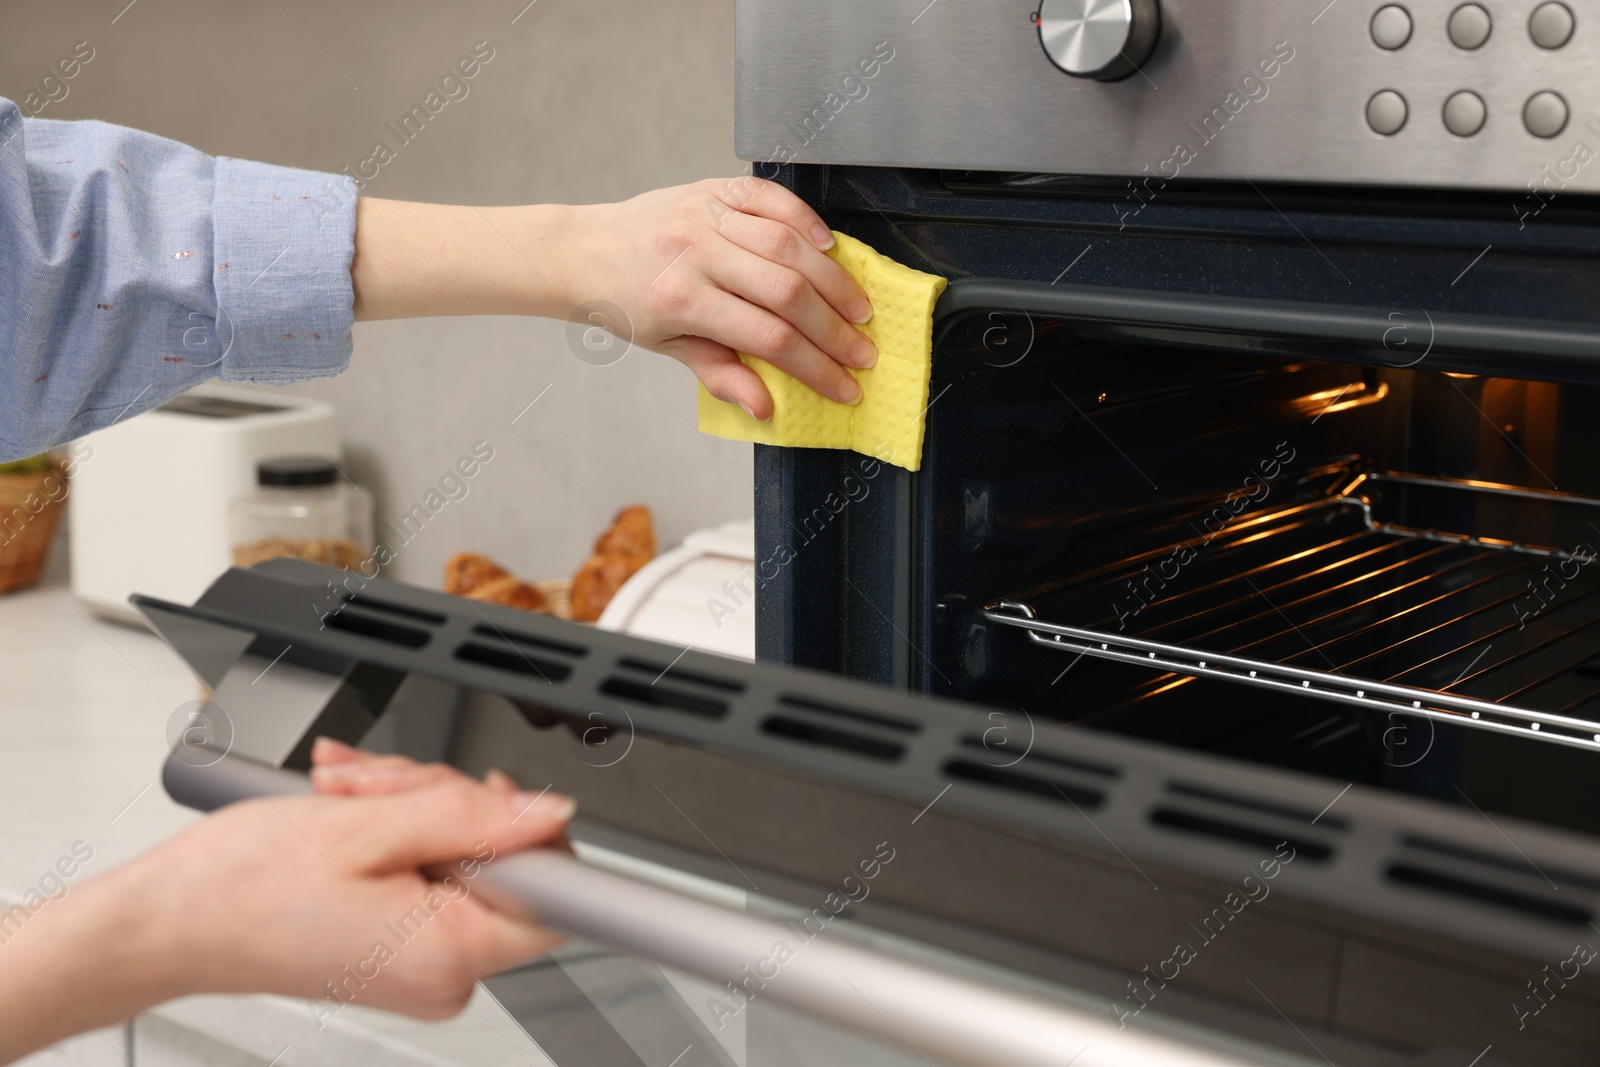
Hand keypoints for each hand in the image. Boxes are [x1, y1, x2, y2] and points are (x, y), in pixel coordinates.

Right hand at [0, 751, 572, 1062]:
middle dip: (442, 800)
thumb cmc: (239, 886)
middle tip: (378, 786)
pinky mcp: (402, 946)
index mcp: (447, 955)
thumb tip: (552, 813)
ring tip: (344, 795)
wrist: (165, 921)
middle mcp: (445, 975)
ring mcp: (423, 963)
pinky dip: (392, 829)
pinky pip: (429, 871)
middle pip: (501, 859)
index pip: (554, 896)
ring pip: (461, 853)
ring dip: (407, 804)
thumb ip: (471, 816)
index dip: (532, 832)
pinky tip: (347, 810)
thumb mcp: (367, 824)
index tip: (486, 797)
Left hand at [563, 178, 876, 418]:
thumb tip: (766, 408)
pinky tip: (829, 245)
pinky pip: (770, 196)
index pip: (769, 339)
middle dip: (835, 328)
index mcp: (682, 300)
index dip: (816, 368)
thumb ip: (720, 374)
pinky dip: (805, 218)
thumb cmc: (627, 304)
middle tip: (863, 352)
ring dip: (833, 279)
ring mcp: (705, 214)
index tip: (845, 387)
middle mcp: (695, 251)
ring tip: (859, 307)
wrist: (583, 251)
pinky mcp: (711, 187)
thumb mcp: (668, 348)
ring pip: (787, 244)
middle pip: (787, 291)